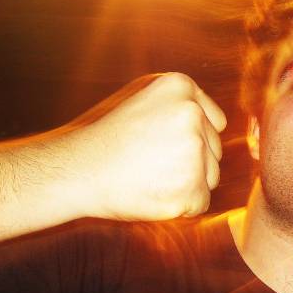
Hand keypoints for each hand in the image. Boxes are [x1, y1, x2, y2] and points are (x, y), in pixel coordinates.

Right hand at [62, 72, 225, 220]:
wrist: (75, 170)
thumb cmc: (104, 137)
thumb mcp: (140, 97)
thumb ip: (179, 102)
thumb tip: (217, 121)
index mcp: (181, 86)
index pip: (215, 122)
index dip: (189, 137)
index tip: (158, 142)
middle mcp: (192, 114)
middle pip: (214, 150)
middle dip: (189, 161)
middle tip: (147, 161)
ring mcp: (193, 150)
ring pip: (210, 177)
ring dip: (187, 183)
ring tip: (149, 176)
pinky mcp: (190, 187)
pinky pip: (201, 203)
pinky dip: (181, 206)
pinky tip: (152, 193)